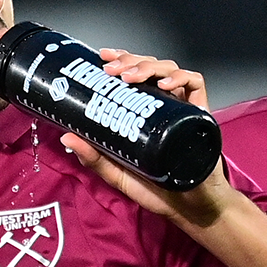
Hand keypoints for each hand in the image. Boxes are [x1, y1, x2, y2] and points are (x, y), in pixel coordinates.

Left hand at [62, 49, 234, 228]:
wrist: (189, 208)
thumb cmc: (157, 190)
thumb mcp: (117, 173)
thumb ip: (94, 158)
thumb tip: (66, 137)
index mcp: (144, 113)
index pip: (133, 75)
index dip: (120, 60)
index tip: (102, 57)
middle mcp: (163, 105)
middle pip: (149, 66)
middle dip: (129, 60)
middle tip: (112, 69)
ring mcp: (182, 108)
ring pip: (169, 69)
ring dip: (148, 66)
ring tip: (131, 77)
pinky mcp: (200, 115)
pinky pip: (195, 84)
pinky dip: (180, 78)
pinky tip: (163, 86)